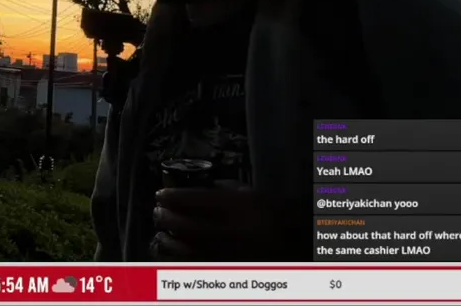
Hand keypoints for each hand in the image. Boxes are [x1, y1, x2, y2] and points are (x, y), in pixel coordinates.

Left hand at [151, 181, 300, 260]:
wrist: (303, 244)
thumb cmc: (278, 216)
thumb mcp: (255, 195)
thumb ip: (227, 191)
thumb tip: (195, 192)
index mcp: (244, 208)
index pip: (198, 201)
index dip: (174, 197)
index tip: (160, 195)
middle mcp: (237, 232)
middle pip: (190, 226)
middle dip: (168, 219)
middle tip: (157, 212)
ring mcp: (234, 254)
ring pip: (191, 251)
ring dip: (170, 242)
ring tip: (161, 234)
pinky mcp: (232, 269)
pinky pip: (200, 266)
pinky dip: (183, 260)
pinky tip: (174, 254)